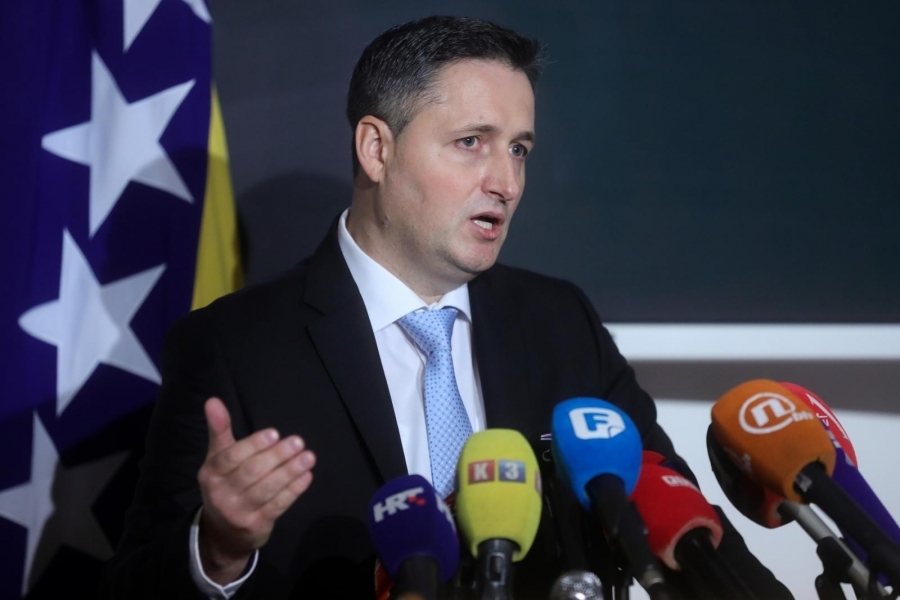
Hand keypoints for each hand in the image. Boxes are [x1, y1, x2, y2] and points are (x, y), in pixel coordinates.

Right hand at [197, 397, 315, 583]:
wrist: (222, 534)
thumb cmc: (225, 484)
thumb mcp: (218, 459)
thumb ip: (219, 430)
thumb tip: (213, 401)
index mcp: (211, 473)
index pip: (232, 457)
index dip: (253, 445)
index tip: (274, 433)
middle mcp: (221, 494)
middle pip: (252, 472)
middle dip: (277, 456)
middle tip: (298, 441)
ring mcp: (238, 512)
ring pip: (267, 489)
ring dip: (290, 471)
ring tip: (309, 457)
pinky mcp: (256, 526)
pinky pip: (278, 505)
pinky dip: (294, 490)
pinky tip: (307, 476)